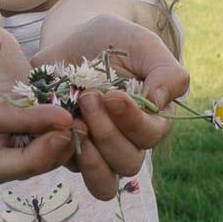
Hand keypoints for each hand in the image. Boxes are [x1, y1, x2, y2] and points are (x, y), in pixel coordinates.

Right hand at [0, 0, 76, 183]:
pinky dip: (67, 145)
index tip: (64, 115)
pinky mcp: (24, 131)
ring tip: (86, 125)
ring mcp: (1, 132)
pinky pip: (45, 151)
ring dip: (60, 153)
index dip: (27, 122)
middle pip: (0, 167)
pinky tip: (89, 124)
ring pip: (27, 166)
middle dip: (40, 158)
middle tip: (76, 131)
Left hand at [33, 14, 189, 199]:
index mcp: (153, 121)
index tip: (113, 95)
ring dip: (89, 155)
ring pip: (103, 181)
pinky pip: (69, 171)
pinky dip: (61, 153)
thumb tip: (161, 102)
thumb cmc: (114, 41)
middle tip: (88, 97)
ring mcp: (98, 152)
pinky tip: (55, 126)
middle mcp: (129, 143)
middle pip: (128, 163)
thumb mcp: (143, 46)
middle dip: (107, 134)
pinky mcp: (68, 152)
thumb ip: (167, 72)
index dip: (133, 122)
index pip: (151, 137)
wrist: (71, 40)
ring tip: (74, 120)